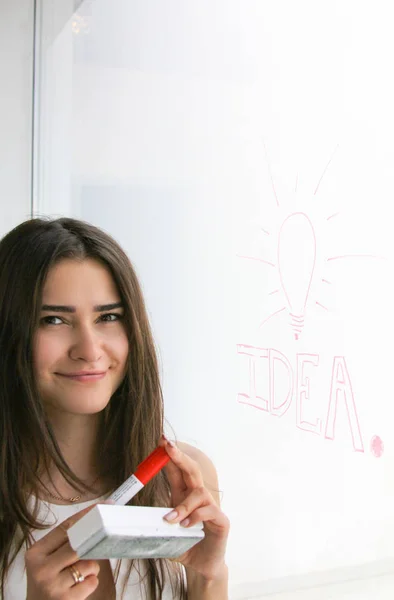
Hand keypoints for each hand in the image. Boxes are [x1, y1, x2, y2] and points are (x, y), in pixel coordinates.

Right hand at [25, 505, 99, 598]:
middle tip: (99, 540)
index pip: (65, 528)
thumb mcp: (46, 561)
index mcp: (35, 553)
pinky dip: (91, 582)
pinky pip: (92, 581)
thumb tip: (93, 522)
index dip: (86, 516)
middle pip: (78, 544)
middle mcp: (41, 568)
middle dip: (91, 543)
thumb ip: (63, 544)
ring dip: (91, 567)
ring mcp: (52, 585)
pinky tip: (80, 587)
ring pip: (88, 563)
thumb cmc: (46, 583)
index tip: (101, 506)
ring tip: (80, 574)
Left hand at [161, 438, 229, 581]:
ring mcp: (211, 508)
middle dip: (179, 456)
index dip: (170, 456)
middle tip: (167, 446)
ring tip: (170, 519)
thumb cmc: (184, 546)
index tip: (161, 441)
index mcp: (183, 496)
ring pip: (199, 493)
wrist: (202, 568)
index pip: (177, 470)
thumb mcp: (163, 533)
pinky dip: (195, 517)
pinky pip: (209, 511)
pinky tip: (186, 527)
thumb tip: (124, 520)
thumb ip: (150, 524)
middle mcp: (198, 498)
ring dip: (183, 505)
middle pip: (191, 470)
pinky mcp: (221, 521)